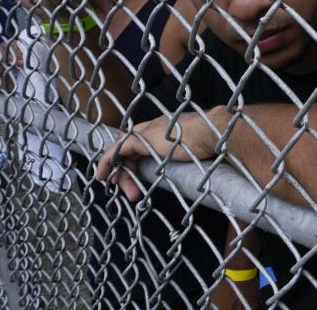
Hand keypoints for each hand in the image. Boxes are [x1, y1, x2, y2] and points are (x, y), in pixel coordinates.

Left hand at [95, 108, 230, 201]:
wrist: (213, 132)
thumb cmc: (211, 141)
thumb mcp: (195, 148)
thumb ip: (188, 151)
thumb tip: (197, 161)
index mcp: (165, 126)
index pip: (141, 141)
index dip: (134, 159)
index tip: (137, 176)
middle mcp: (153, 126)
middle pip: (129, 146)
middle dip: (127, 169)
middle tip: (131, 190)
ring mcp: (147, 131)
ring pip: (122, 151)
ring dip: (121, 172)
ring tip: (126, 192)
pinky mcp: (143, 139)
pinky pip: (117, 151)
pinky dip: (107, 163)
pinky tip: (103, 176)